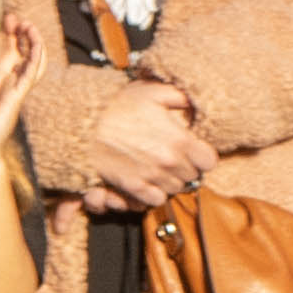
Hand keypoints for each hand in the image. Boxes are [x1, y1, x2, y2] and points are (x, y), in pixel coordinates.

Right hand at [83, 80, 213, 206]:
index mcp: (179, 139)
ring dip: (170, 180)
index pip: (209, 161)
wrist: (83, 123)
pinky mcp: (133, 186)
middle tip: (173, 157)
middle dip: (186, 167)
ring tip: (159, 167)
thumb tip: (195, 104)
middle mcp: (169, 162)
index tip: (194, 150)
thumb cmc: (117, 105)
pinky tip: (148, 180)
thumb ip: (180, 97)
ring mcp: (151, 176)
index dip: (203, 156)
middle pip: (192, 176)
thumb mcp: (152, 92)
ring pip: (175, 189)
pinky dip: (154, 193)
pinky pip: (155, 200)